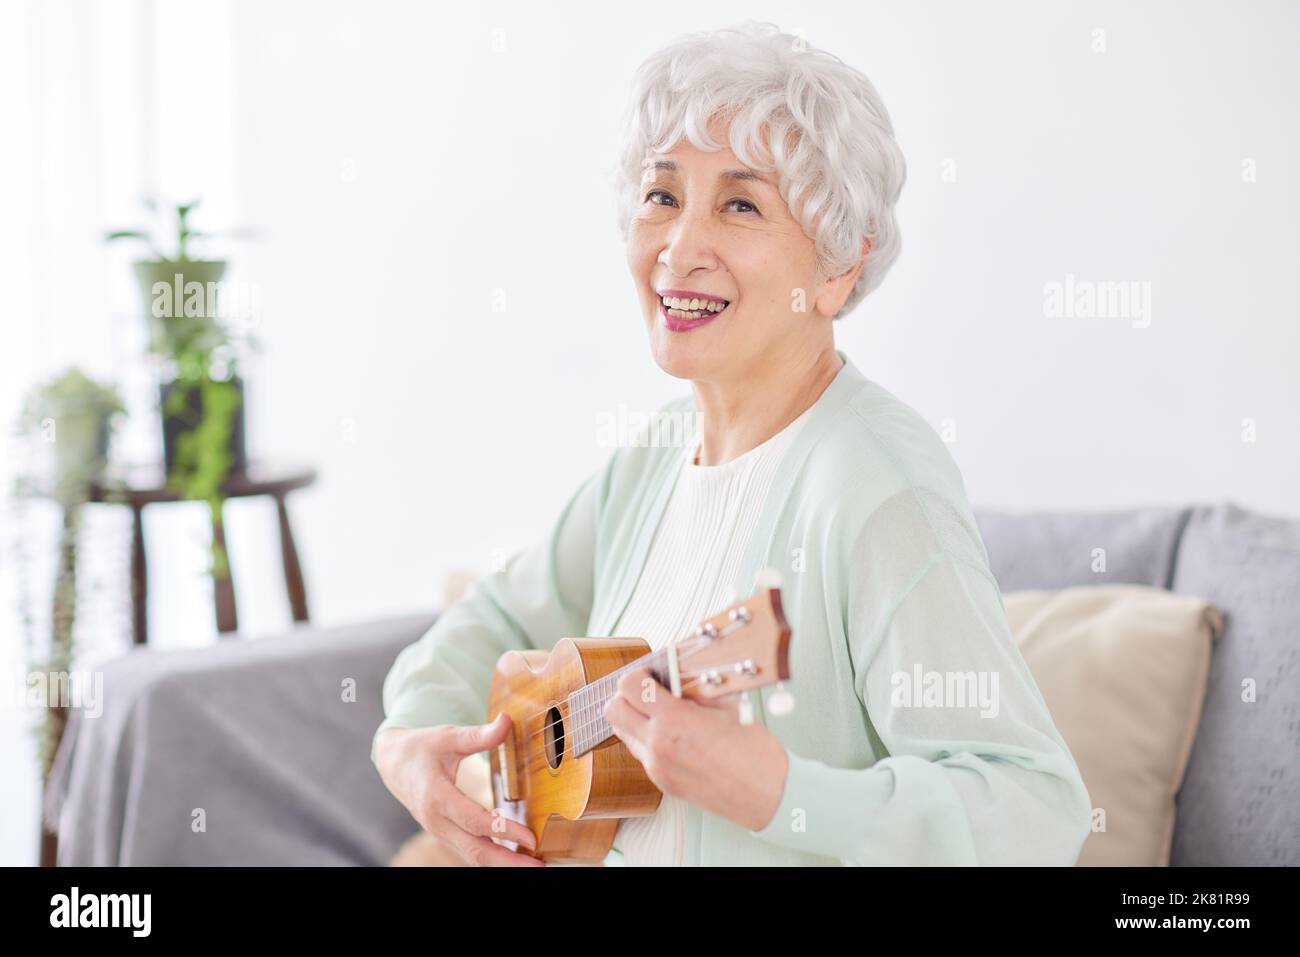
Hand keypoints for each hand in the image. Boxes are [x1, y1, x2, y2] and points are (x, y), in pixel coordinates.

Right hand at [374, 716, 544, 866]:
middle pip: (474, 850)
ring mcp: (439, 831)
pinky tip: (515, 857)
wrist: (394, 764)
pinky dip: (492, 857)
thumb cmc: (422, 748)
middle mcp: (436, 821)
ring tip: (533, 865)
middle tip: (539, 867)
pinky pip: (470, 850)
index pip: (475, 821)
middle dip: (507, 862)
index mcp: (436, 796)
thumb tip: (506, 719)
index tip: (530, 838)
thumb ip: (479, 734)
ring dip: (502, 863)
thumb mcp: (449, 737)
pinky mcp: (445, 834)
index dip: (504, 830)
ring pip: (472, 856)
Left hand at [602, 667, 788, 831]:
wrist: (769, 797)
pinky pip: (641, 753)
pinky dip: (648, 738)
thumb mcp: (726, 709)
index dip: (638, 673)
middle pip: (613, 710)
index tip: (651, 673)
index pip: (629, 687)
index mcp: (675, 722)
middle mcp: (658, 746)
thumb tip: (674, 681)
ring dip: (635, 717)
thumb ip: (693, 694)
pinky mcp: (662, 783)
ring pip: (623, 732)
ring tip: (663, 712)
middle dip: (626, 695)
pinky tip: (673, 734)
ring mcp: (657, 768)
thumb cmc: (756, 755)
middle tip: (649, 690)